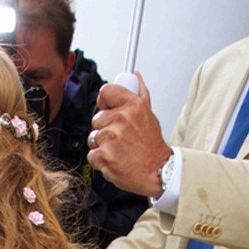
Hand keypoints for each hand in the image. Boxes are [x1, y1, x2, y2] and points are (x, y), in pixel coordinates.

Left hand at [87, 75, 169, 196]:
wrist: (156, 172)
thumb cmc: (152, 147)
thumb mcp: (149, 116)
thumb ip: (140, 94)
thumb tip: (135, 76)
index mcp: (133, 106)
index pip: (106, 91)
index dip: (105, 101)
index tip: (109, 109)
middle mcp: (122, 119)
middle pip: (97, 118)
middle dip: (105, 128)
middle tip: (121, 138)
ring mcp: (111, 138)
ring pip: (93, 137)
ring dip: (102, 145)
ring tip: (119, 150)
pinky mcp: (104, 155)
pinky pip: (92, 154)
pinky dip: (100, 160)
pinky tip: (115, 160)